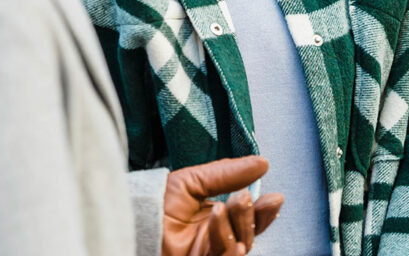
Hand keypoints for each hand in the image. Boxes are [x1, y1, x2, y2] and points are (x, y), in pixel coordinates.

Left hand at [161, 155, 283, 255]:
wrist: (133, 219)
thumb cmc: (156, 202)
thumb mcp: (193, 180)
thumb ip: (226, 173)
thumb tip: (261, 163)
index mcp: (217, 220)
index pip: (249, 220)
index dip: (264, 212)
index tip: (276, 197)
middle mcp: (217, 240)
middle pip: (249, 235)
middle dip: (252, 216)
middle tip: (245, 198)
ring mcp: (211, 254)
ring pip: (240, 247)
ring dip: (238, 224)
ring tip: (229, 203)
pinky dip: (224, 237)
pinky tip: (217, 218)